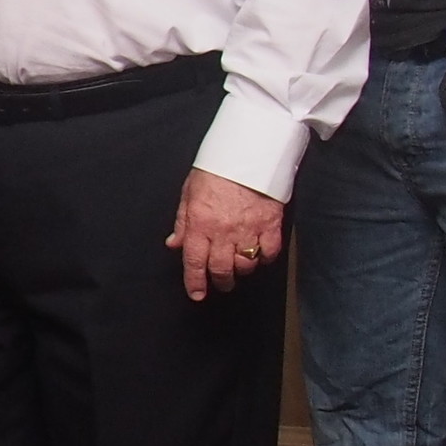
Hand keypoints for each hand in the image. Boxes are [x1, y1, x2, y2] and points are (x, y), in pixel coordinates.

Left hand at [166, 168, 283, 299]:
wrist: (248, 151)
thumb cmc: (215, 169)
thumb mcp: (189, 193)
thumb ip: (182, 221)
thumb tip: (174, 243)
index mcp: (200, 223)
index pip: (194, 262)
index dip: (195, 283)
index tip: (197, 294)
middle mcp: (223, 231)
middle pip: (221, 269)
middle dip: (220, 281)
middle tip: (221, 283)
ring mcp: (248, 229)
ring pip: (245, 265)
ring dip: (241, 271)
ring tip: (239, 268)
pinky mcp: (270, 224)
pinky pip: (269, 252)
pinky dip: (265, 259)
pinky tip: (260, 255)